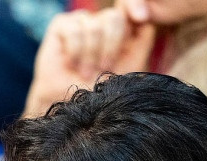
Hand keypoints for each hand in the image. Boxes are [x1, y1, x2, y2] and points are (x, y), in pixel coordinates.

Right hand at [24, 0, 156, 115]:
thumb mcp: (131, 66)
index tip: (142, 17)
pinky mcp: (62, 25)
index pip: (131, 6)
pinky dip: (74, 52)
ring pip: (94, 27)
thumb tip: (145, 18)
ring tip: (84, 72)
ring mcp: (82, 21)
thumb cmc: (103, 89)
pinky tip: (70, 63)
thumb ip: (142, 39)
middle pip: (114, 17)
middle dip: (110, 47)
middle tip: (103, 68)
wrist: (73, 105)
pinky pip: (74, 31)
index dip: (135, 5)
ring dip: (90, 56)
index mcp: (123, 28)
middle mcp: (102, 21)